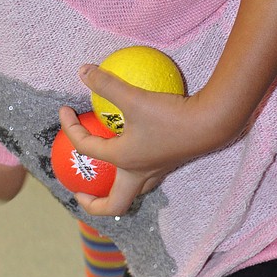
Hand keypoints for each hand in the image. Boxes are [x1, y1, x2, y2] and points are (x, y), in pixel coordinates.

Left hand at [56, 64, 210, 217]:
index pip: (85, 148)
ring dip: (116, 189)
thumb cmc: (171, 116)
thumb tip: (83, 71)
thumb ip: (107, 84)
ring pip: (132, 192)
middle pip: (113, 204)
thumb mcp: (134, 97)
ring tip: (106, 175)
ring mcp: (156, 172)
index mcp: (123, 160)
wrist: (211, 124)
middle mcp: (138, 173)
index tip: (65, 110)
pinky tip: (134, 146)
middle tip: (80, 190)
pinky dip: (134, 171)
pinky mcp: (169, 164)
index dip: (69, 127)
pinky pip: (147, 176)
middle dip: (93, 203)